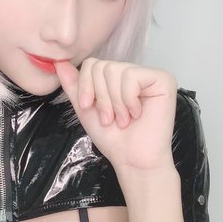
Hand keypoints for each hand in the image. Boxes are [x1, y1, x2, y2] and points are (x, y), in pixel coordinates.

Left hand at [54, 58, 176, 171]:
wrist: (132, 159)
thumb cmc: (113, 138)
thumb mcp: (86, 108)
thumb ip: (73, 85)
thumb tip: (59, 62)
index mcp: (116, 77)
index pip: (92, 63)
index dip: (86, 86)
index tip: (88, 107)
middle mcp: (134, 72)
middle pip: (102, 66)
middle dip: (101, 97)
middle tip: (110, 118)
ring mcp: (149, 74)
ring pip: (115, 70)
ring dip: (114, 102)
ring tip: (123, 119)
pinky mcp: (163, 79)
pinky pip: (131, 77)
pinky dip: (128, 100)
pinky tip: (137, 113)